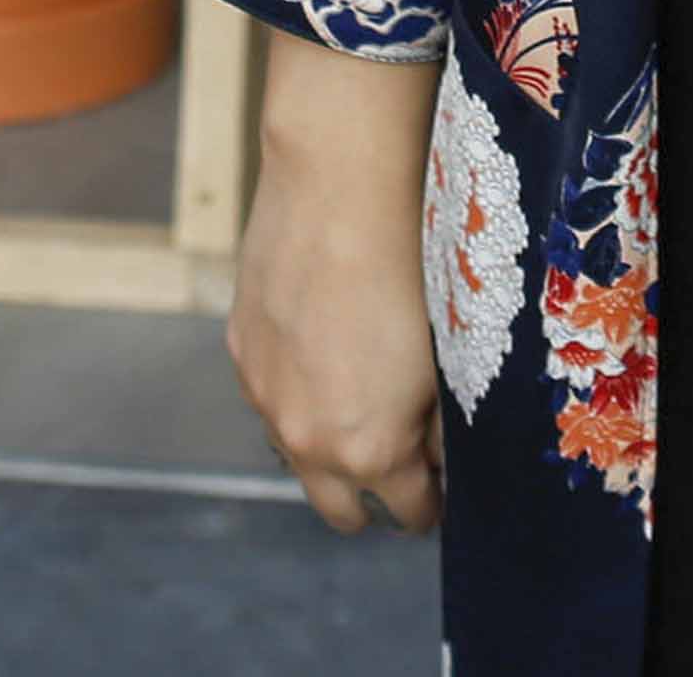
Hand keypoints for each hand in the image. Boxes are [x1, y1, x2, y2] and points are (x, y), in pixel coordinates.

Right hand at [229, 136, 442, 536]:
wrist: (341, 183)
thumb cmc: (416, 259)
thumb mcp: (451, 351)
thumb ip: (441, 419)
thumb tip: (440, 450)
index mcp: (371, 448)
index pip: (408, 509)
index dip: (432, 503)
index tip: (444, 490)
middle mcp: (307, 438)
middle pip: (339, 509)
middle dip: (373, 502)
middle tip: (403, 473)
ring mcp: (266, 395)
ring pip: (299, 452)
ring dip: (328, 445)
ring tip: (362, 409)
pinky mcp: (242, 349)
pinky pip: (273, 393)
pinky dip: (298, 390)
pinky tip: (325, 351)